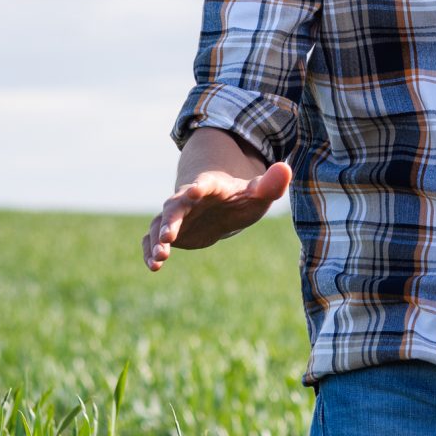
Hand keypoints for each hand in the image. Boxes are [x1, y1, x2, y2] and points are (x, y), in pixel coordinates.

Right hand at [142, 163, 292, 269]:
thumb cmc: (241, 198)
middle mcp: (187, 200)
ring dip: (157, 240)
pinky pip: (153, 239)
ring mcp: (176, 216)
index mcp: (210, 186)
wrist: (223, 206)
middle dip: (170, 221)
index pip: (204, 185)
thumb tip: (286, 169)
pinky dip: (150, 251)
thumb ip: (270, 184)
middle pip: (174, 207)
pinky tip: (153, 266)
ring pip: (159, 225)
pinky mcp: (171, 232)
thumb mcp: (258, 192)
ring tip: (159, 259)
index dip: (200, 188)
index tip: (195, 191)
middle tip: (168, 237)